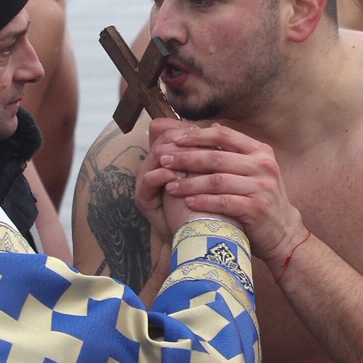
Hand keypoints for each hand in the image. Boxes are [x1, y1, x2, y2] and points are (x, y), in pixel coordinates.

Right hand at [134, 119, 204, 240]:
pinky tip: (179, 176)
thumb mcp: (209, 175)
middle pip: (163, 140)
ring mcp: (146, 181)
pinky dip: (163, 176)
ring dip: (175, 156)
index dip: (190, 132)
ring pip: (156, 156)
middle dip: (183, 140)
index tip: (212, 133)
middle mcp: (154, 166)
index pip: (173, 133)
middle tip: (204, 142)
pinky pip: (148, 180)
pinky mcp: (142, 198)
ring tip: (195, 158)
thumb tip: (219, 124)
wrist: (199, 237)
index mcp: (169, 158)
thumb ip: (211, 151)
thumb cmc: (208, 205)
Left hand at [143, 121, 305, 263]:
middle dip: (186, 158)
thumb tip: (211, 126)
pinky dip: (203, 201)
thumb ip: (234, 151)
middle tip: (164, 160)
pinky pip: (223, 202)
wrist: (283, 232)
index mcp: (260, 151)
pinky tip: (187, 202)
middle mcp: (263, 166)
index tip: (174, 139)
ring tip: (169, 185)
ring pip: (216, 180)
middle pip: (216, 157)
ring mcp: (261, 187)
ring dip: (189, 183)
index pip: (224, 134)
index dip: (196, 136)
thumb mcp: (254, 169)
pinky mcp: (256, 209)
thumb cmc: (261, 198)